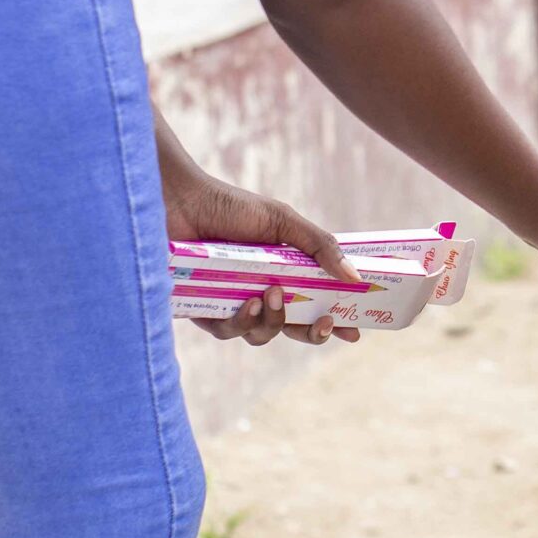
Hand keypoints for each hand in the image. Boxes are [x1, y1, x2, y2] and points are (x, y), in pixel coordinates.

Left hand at [160, 164, 361, 347]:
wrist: (181, 202)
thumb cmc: (231, 207)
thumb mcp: (283, 221)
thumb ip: (320, 246)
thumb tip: (355, 276)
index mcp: (285, 271)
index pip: (316, 302)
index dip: (336, 320)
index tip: (356, 333)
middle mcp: (261, 290)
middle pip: (293, 328)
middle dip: (312, 333)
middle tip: (324, 322)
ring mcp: (233, 303)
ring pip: (261, 335)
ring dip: (273, 322)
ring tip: (271, 295)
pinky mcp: (205, 311)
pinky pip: (228, 331)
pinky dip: (241, 321)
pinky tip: (247, 302)